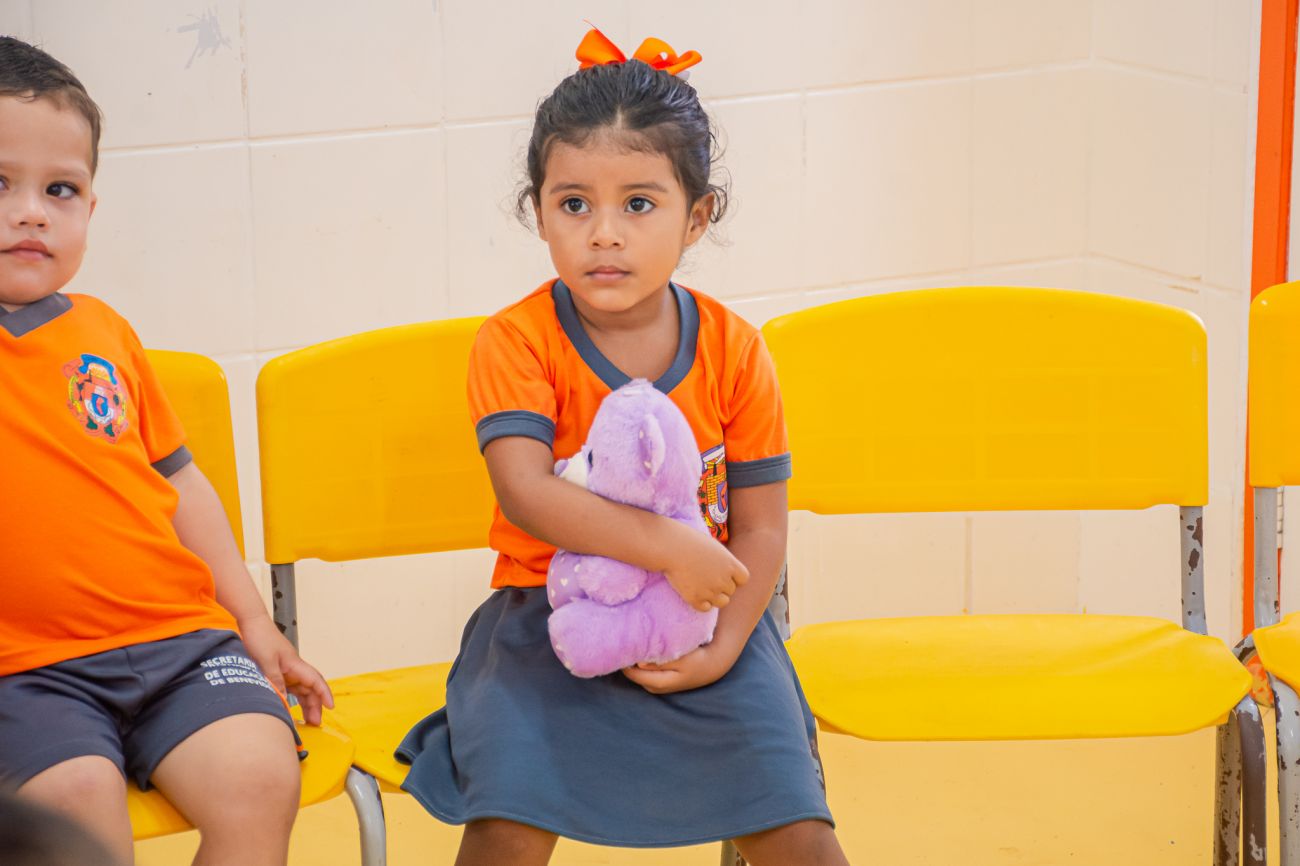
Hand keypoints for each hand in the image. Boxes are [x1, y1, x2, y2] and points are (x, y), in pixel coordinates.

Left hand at [238, 615, 334, 724]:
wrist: (252, 623)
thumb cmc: (260, 638)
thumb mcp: (266, 661)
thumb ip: (275, 680)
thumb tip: (282, 698)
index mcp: (295, 664)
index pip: (315, 681)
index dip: (324, 694)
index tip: (330, 707)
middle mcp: (294, 667)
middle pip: (310, 688)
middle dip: (316, 705)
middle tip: (315, 723)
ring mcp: (287, 669)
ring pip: (301, 689)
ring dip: (306, 703)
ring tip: (307, 720)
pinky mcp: (278, 670)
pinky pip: (290, 687)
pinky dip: (293, 698)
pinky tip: (292, 708)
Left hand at [622, 640, 738, 694]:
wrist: (711, 666)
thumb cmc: (698, 660)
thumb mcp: (682, 660)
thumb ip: (661, 662)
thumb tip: (639, 663)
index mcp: (658, 684)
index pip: (631, 673)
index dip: (625, 658)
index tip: (623, 641)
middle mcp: (653, 687)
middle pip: (631, 672)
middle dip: (628, 657)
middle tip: (627, 637)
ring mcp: (655, 684)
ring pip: (636, 670)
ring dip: (635, 657)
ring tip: (635, 639)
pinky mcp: (657, 679)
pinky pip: (643, 669)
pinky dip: (641, 658)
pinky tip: (644, 646)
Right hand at [660, 524, 749, 611]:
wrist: (671, 547)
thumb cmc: (691, 542)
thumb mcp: (714, 547)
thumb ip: (724, 561)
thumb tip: (727, 573)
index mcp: (731, 564)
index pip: (743, 579)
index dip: (734, 577)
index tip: (722, 572)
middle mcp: (724, 580)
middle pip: (731, 591)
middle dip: (721, 585)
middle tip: (705, 576)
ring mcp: (710, 591)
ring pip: (722, 602)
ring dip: (714, 597)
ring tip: (701, 585)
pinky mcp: (695, 599)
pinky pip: (705, 608)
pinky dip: (701, 602)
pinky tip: (693, 591)